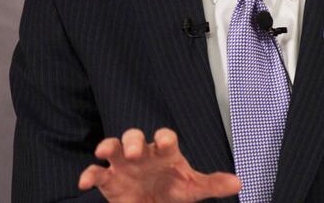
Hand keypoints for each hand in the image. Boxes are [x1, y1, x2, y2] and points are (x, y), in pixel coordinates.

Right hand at [78, 127, 240, 201]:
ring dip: (108, 146)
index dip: (164, 137)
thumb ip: (212, 184)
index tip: (165, 142)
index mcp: (164, 152)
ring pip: (113, 146)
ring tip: (104, 152)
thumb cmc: (173, 189)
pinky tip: (85, 182)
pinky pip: (95, 172)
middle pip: (134, 136)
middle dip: (132, 140)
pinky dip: (89, 174)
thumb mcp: (192, 188)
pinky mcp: (109, 179)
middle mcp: (143, 153)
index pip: (165, 137)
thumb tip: (238, 182)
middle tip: (134, 152)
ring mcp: (123, 165)